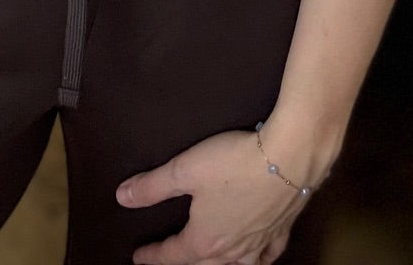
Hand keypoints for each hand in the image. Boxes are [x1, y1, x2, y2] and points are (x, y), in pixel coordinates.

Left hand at [117, 129, 311, 264]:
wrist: (290, 157)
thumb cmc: (234, 162)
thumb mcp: (184, 169)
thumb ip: (153, 186)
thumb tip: (122, 197)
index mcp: (204, 239)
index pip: (171, 253)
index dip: (152, 255)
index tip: (138, 256)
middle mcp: (232, 249)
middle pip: (203, 264)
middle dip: (185, 262)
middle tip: (172, 258)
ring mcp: (259, 244)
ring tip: (211, 261)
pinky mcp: (281, 231)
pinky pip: (267, 256)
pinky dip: (259, 260)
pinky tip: (258, 257)